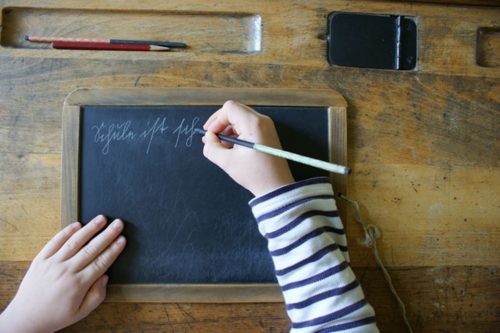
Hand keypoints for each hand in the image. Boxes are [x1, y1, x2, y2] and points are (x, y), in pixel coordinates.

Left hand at [0, 215, 125, 332]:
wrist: (26, 318)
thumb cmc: (56, 316)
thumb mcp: (81, 312)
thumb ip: (97, 295)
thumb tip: (105, 276)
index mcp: (78, 284)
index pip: (101, 262)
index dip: (113, 250)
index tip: (122, 239)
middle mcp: (66, 271)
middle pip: (92, 248)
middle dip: (107, 235)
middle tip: (119, 223)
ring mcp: (52, 263)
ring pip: (75, 242)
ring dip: (90, 228)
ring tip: (102, 218)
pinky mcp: (40, 260)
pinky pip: (55, 242)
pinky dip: (66, 232)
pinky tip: (77, 224)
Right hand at [202, 100, 294, 195]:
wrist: (277, 187)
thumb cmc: (254, 174)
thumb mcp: (227, 162)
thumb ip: (211, 147)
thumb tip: (208, 138)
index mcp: (253, 123)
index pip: (229, 108)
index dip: (216, 120)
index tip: (210, 135)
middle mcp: (261, 120)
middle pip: (234, 111)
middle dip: (220, 124)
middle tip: (210, 138)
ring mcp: (266, 126)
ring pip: (240, 118)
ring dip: (227, 129)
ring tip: (219, 145)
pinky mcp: (266, 133)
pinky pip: (247, 126)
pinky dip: (236, 133)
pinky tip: (230, 147)